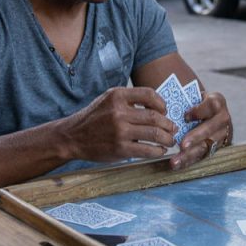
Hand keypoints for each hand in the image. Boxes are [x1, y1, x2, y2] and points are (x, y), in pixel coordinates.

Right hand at [58, 87, 176, 162]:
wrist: (73, 137)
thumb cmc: (94, 118)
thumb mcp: (108, 100)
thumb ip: (130, 100)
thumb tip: (158, 108)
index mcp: (117, 96)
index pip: (149, 94)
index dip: (162, 103)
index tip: (165, 111)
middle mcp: (119, 112)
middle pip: (155, 117)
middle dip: (169, 124)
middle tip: (173, 129)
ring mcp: (120, 131)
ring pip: (155, 133)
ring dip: (167, 138)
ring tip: (169, 140)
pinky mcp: (120, 148)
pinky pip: (147, 150)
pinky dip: (158, 151)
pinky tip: (159, 150)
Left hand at [169, 90, 232, 170]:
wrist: (210, 115)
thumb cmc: (196, 104)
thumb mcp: (194, 96)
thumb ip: (184, 98)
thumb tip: (164, 102)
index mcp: (217, 102)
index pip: (212, 105)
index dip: (199, 111)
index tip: (186, 116)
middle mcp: (222, 119)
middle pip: (210, 128)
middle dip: (196, 137)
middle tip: (182, 145)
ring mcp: (220, 135)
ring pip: (206, 146)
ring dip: (190, 154)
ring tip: (175, 161)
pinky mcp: (215, 148)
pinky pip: (201, 156)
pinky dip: (188, 161)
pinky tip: (177, 165)